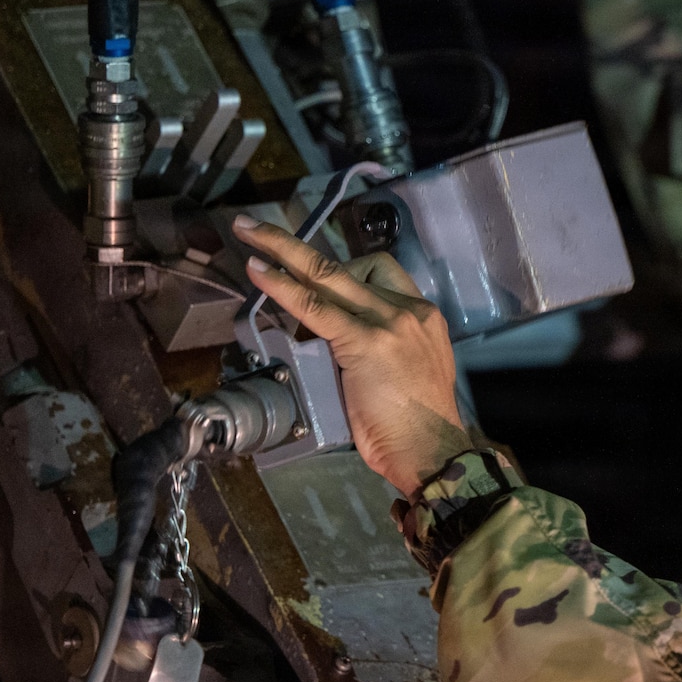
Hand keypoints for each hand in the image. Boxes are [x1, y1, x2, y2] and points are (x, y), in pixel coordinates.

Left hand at [233, 216, 472, 495]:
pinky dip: (283, 288)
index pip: (380, 272)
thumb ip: (375, 347)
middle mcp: (408, 311)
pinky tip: (259, 273)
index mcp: (422, 316)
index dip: (340, 268)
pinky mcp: (365, 343)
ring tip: (248, 235)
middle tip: (259, 231)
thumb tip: (334, 342)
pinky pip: (316, 307)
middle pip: (351, 264)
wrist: (433, 450)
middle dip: (296, 245)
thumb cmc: (417, 425)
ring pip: (328, 274)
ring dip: (282, 250)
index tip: (311, 273)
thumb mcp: (404, 371)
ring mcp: (388, 324)